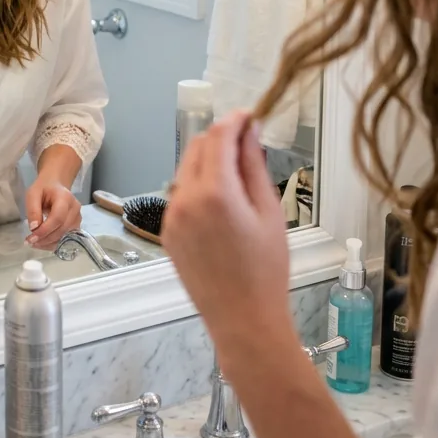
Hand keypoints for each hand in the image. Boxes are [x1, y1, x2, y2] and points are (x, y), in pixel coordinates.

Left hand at [25, 178, 80, 249]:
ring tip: (34, 243)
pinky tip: (42, 242)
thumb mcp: (32, 194)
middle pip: (62, 229)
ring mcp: (77, 218)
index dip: (45, 230)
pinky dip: (53, 243)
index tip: (31, 237)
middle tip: (29, 242)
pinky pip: (66, 238)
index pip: (58, 217)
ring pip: (65, 236)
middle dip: (45, 238)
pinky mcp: (76, 226)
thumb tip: (34, 227)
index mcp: (65, 197)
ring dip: (48, 243)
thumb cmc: (43, 189)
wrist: (55, 185)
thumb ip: (33, 210)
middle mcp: (75, 208)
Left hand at [161, 112, 295, 365]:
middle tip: (246, 140)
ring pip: (185, 170)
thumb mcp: (269, 212)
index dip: (235, 120)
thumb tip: (250, 135)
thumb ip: (254, 167)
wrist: (244, 320)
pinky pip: (180, 195)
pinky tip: (221, 198)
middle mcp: (186, 200)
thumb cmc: (265, 273)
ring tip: (237, 170)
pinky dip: (197, 185)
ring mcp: (172, 217)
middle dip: (220, 138)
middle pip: (196, 147)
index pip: (218, 137)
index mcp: (215, 193)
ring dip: (207, 160)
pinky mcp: (167, 232)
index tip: (249, 116)